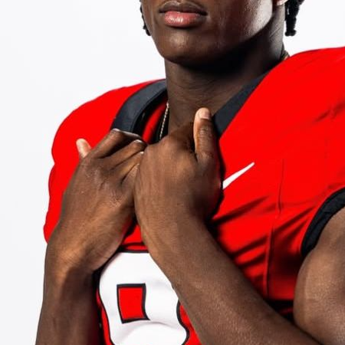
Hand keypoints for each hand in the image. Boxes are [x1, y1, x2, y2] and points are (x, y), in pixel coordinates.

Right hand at [47, 129, 144, 273]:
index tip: (138, 150)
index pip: (116, 135)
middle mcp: (99, 169)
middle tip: (153, 167)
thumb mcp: (74, 184)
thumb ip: (82, 161)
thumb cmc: (75, 219)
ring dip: (153, 167)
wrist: (72, 247)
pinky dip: (153, 181)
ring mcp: (111, 183)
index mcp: (88, 163)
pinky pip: (145, 179)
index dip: (132, 139)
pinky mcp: (123, 200)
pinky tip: (154, 191)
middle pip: (135, 145)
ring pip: (143, 160)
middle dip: (147, 154)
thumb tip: (81, 141)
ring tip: (155, 179)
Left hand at [133, 108, 221, 257]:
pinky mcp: (136, 186)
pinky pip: (151, 176)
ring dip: (170, 168)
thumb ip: (205, 135)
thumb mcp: (209, 165)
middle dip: (183, 155)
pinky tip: (169, 195)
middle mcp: (150, 153)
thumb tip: (203, 111)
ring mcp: (141, 170)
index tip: (203, 156)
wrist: (172, 232)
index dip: (199, 142)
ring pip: (160, 161)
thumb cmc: (193, 200)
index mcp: (169, 144)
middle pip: (172, 146)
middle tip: (194, 175)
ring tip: (182, 188)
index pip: (187, 131)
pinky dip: (160, 181)